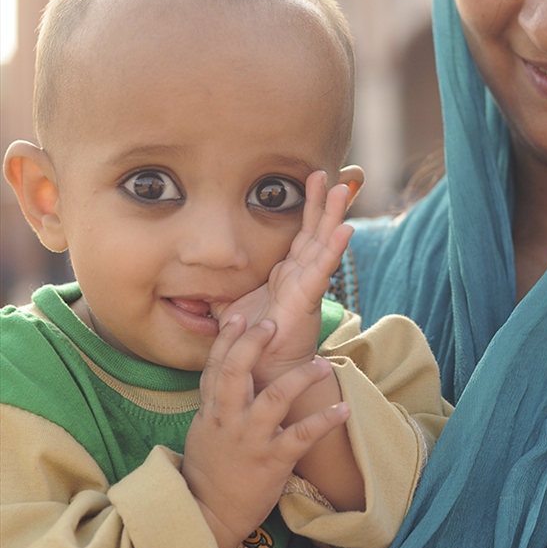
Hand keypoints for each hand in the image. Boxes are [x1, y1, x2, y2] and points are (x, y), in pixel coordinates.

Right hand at [182, 314, 349, 547]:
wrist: (209, 515)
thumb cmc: (208, 470)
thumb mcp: (203, 429)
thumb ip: (217, 400)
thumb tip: (229, 369)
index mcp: (212, 410)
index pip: (216, 366)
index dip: (227, 339)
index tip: (239, 316)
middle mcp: (229, 419)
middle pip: (237, 371)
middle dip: (254, 344)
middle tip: (273, 324)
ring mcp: (251, 439)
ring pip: (275, 397)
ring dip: (301, 377)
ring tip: (322, 364)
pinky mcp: (273, 461)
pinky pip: (302, 435)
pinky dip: (325, 421)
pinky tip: (344, 409)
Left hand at [224, 171, 352, 390]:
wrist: (261, 374)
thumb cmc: (252, 341)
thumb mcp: (231, 305)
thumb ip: (220, 286)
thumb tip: (200, 271)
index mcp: (286, 273)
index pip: (300, 232)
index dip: (308, 206)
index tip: (313, 179)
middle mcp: (300, 275)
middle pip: (315, 230)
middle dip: (323, 201)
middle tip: (331, 173)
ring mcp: (306, 285)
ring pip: (322, 243)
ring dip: (333, 215)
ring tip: (344, 189)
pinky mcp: (306, 300)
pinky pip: (320, 270)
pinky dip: (333, 248)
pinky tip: (345, 229)